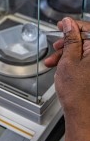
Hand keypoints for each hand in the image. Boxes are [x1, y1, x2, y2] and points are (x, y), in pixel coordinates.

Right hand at [50, 17, 89, 140]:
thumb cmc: (78, 93)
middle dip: (68, 43)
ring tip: (54, 62)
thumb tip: (69, 23)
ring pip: (84, 51)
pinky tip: (62, 67)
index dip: (73, 25)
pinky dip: (74, 62)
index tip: (62, 26)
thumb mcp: (68, 60)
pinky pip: (86, 61)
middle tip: (56, 47)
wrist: (84, 116)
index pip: (88, 28)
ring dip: (68, 53)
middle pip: (86, 39)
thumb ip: (70, 39)